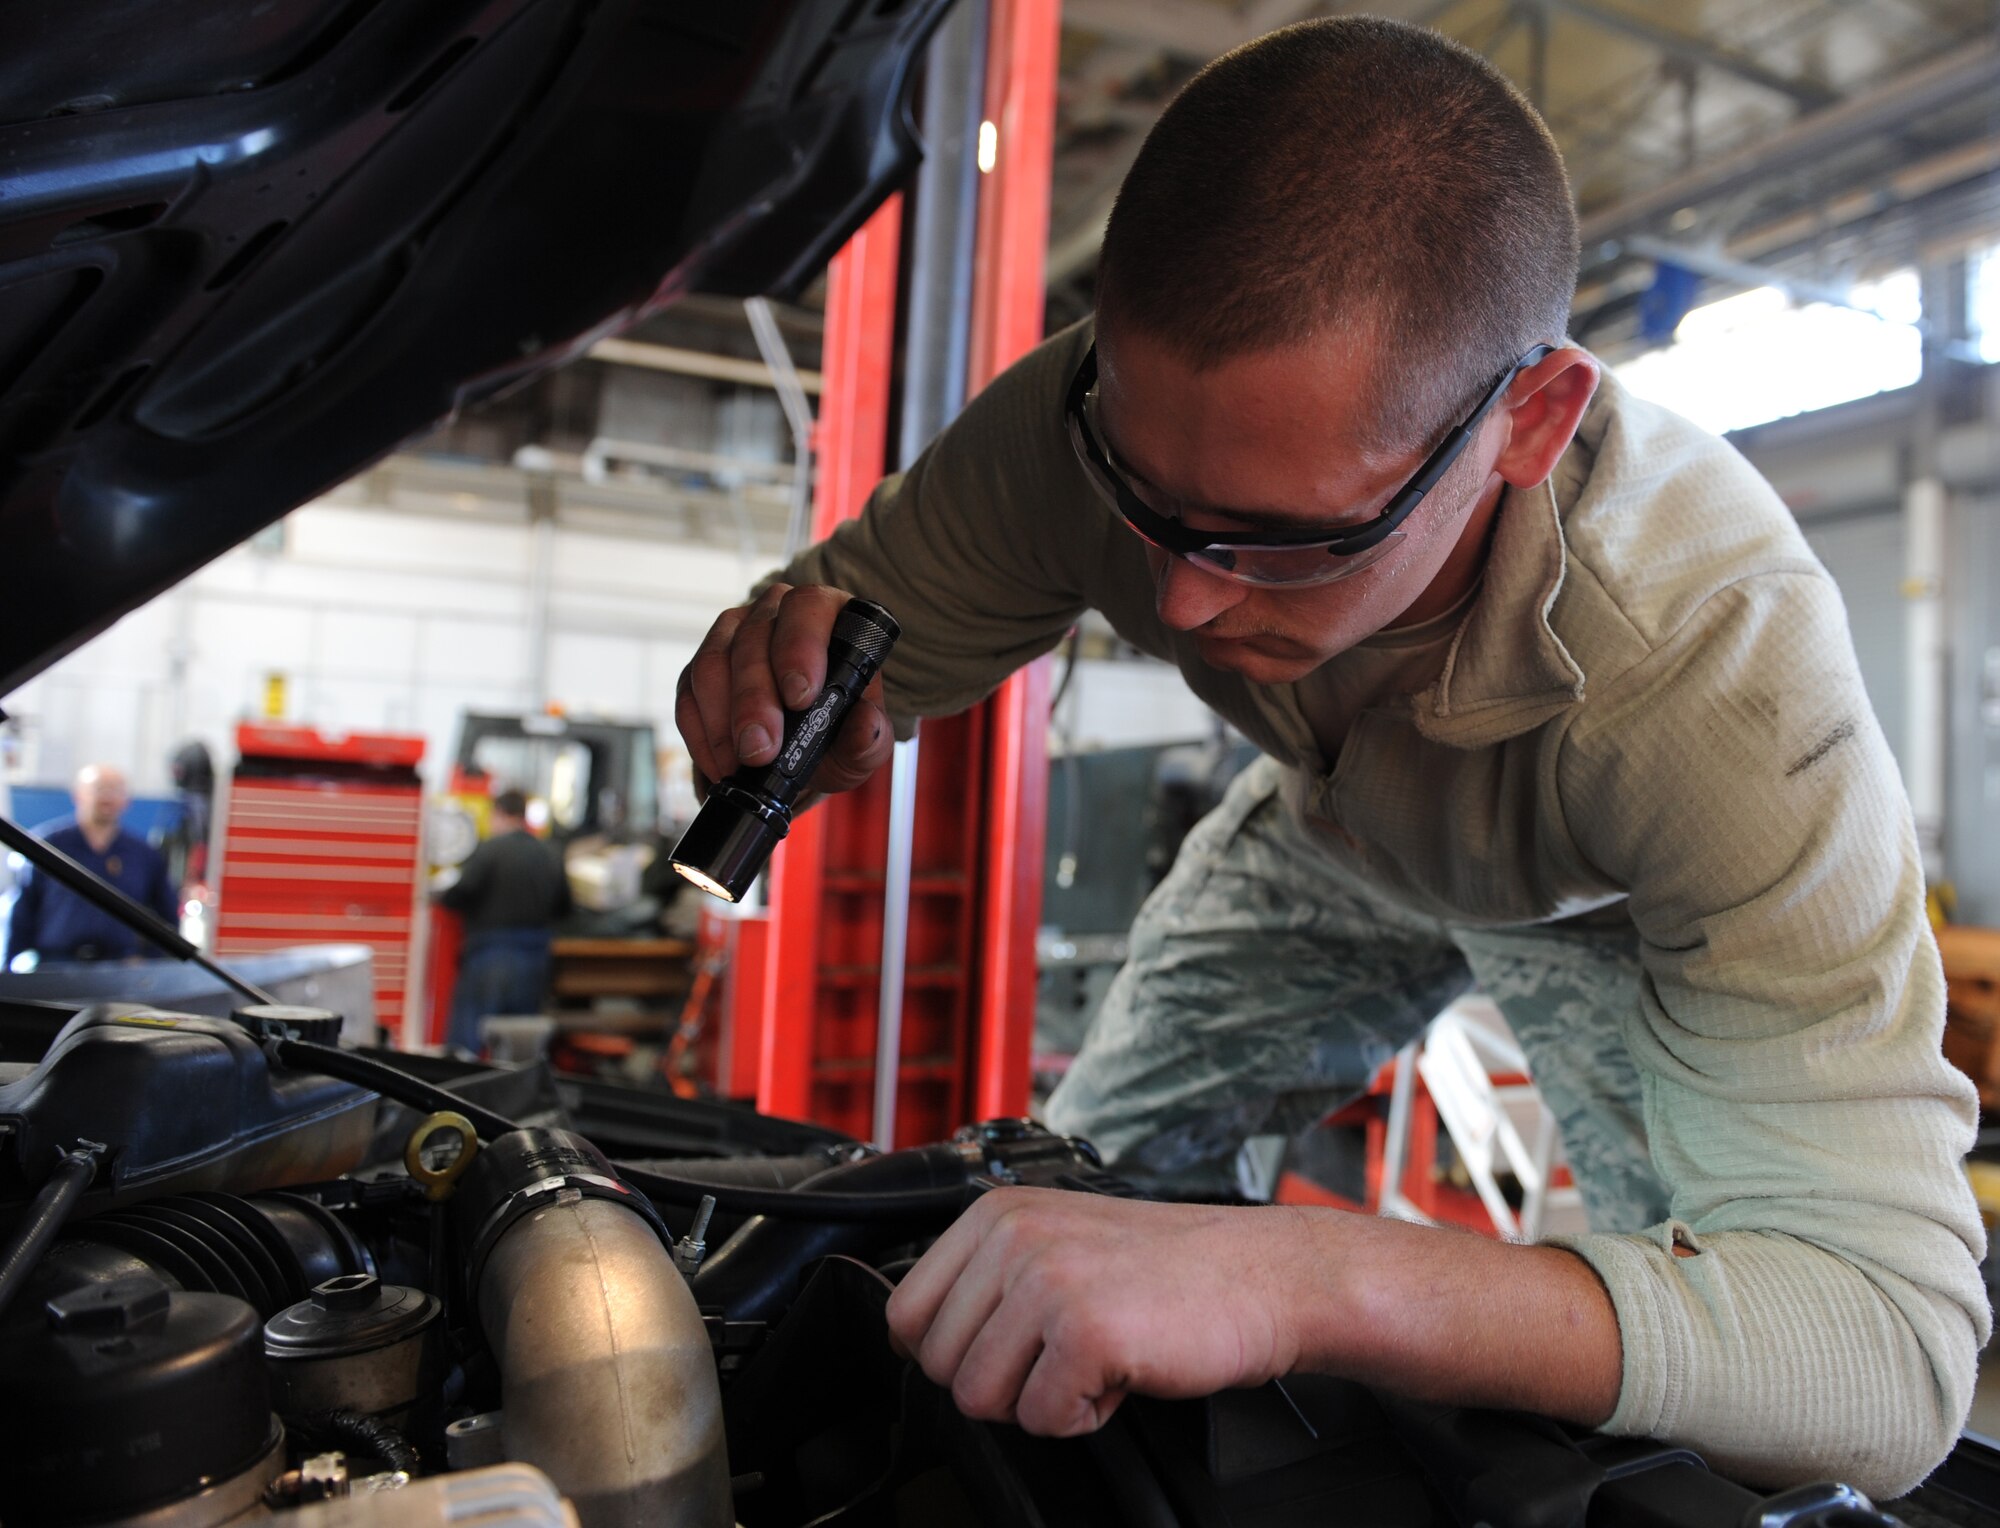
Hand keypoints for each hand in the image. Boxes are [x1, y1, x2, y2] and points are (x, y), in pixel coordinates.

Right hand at [676, 583, 894, 792]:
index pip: (808, 607)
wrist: (802, 755)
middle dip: (754, 699)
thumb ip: (868, 737)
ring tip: (738, 764)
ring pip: (713, 662)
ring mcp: (732, 636)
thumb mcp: (863, 745)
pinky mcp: (700, 667)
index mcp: (827, 615)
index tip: (800, 698)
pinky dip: (701, 732)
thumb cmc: (838, 735)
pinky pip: (688, 692)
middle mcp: (775, 614)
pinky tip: (720, 763)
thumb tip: (864, 724)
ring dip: (722, 719)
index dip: (800, 647)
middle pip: (753, 638)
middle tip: (760, 749)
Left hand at [883, 1187, 1313, 1435]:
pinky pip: (1041, 1420)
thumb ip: (987, 1277)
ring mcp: (1047, 1281)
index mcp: (996, 1213)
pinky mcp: (1084, 1332)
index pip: (905, 1313)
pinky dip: (1084, 1416)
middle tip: (1064, 1353)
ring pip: (980, 1399)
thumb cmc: (1165, 1271)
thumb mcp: (1057, 1242)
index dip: (952, 1354)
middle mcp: (1013, 1238)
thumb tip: (917, 1341)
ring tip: (1094, 1358)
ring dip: (1042, 1400)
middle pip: (939, 1365)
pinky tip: (1122, 1373)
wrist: (1261, 1276)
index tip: (1002, 1352)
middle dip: (1001, 1382)